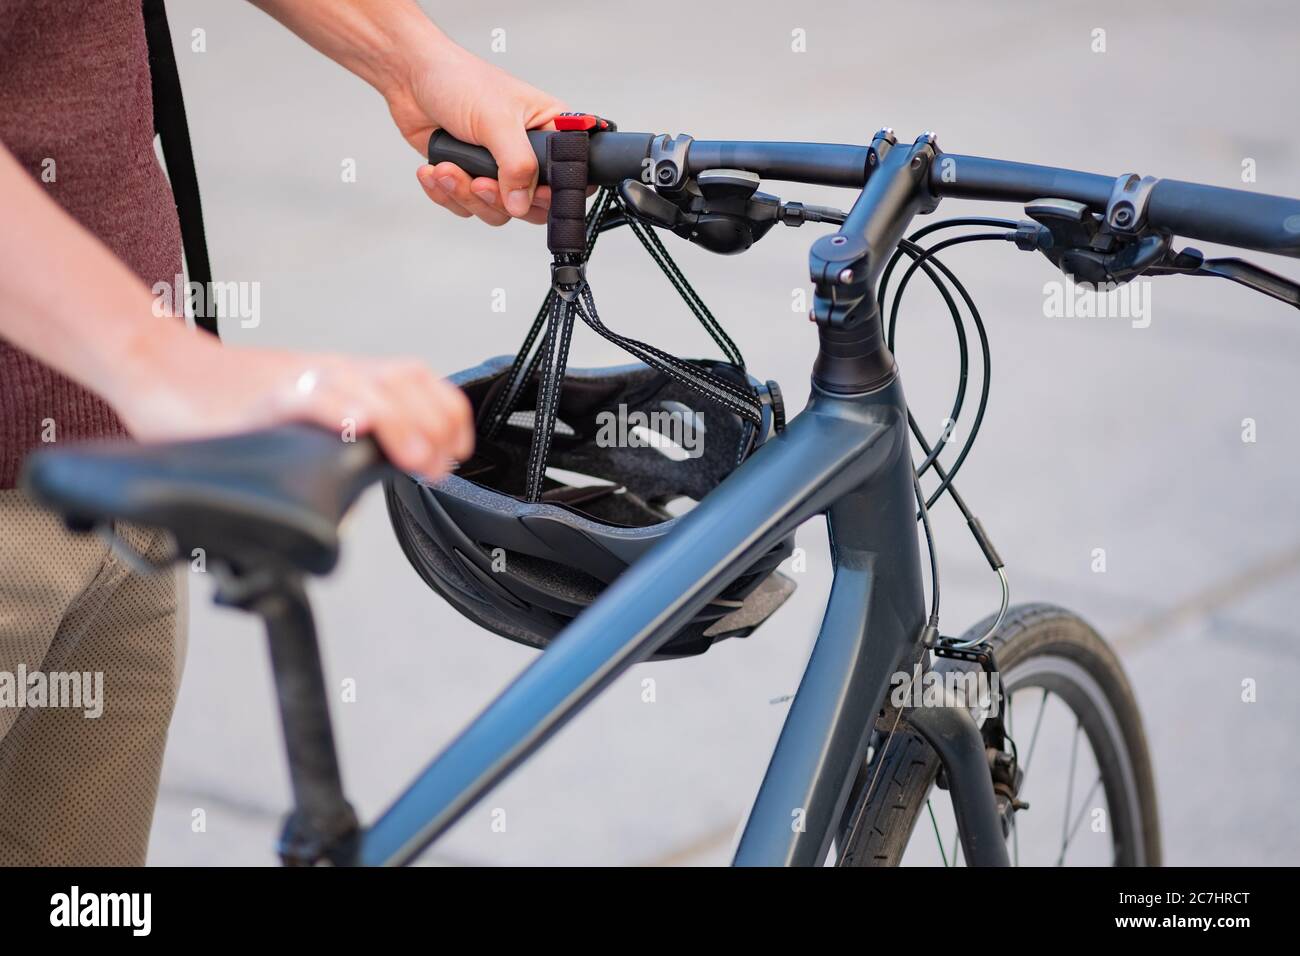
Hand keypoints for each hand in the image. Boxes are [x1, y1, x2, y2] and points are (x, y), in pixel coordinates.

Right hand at [110, 326, 473, 479]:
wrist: (163, 373)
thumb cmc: (229, 402)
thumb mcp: (302, 418)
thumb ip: (339, 445)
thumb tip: (366, 488)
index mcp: (347, 378)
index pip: (419, 381)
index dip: (448, 415)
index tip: (454, 453)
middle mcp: (332, 374)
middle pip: (407, 383)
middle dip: (436, 427)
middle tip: (438, 467)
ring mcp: (301, 382)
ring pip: (370, 389)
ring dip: (405, 424)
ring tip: (418, 459)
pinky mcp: (265, 398)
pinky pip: (311, 397)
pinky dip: (343, 411)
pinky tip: (360, 428)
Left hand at [385, 43, 565, 224]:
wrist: (410, 76)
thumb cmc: (458, 79)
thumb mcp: (496, 120)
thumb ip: (517, 165)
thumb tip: (522, 204)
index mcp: (549, 130)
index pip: (570, 177)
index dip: (553, 195)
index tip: (529, 195)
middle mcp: (527, 153)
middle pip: (532, 206)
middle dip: (498, 199)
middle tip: (479, 182)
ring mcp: (498, 169)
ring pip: (496, 210)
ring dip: (465, 195)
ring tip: (446, 168)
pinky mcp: (470, 177)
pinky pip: (466, 207)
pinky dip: (446, 193)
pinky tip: (435, 169)